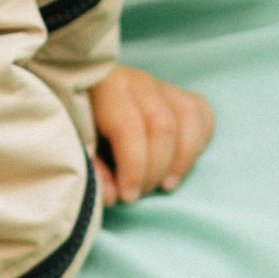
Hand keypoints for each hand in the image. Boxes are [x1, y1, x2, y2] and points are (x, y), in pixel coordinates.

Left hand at [93, 63, 215, 202]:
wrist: (84, 105)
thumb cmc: (79, 130)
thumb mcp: (76, 148)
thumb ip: (93, 169)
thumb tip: (113, 195)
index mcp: (106, 87)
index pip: (129, 127)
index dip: (133, 167)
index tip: (127, 196)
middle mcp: (137, 81)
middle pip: (163, 126)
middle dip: (155, 169)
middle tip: (140, 193)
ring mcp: (162, 86)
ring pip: (188, 119)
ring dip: (181, 161)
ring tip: (164, 186)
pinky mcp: (180, 96)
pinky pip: (202, 115)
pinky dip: (197, 143)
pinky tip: (179, 165)